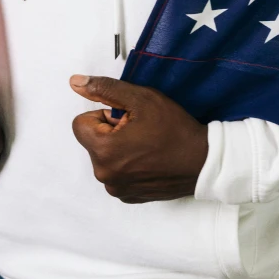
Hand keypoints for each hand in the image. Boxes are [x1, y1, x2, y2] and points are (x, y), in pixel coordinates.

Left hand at [70, 75, 208, 203]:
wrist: (203, 161)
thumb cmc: (174, 128)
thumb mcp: (141, 99)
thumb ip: (105, 89)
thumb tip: (75, 82)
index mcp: (102, 150)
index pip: (81, 124)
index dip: (104, 116)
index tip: (128, 118)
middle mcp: (104, 174)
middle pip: (94, 141)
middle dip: (112, 132)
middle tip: (141, 131)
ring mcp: (116, 189)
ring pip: (105, 158)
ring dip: (120, 149)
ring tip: (147, 145)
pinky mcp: (128, 196)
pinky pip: (117, 174)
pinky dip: (128, 166)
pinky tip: (150, 160)